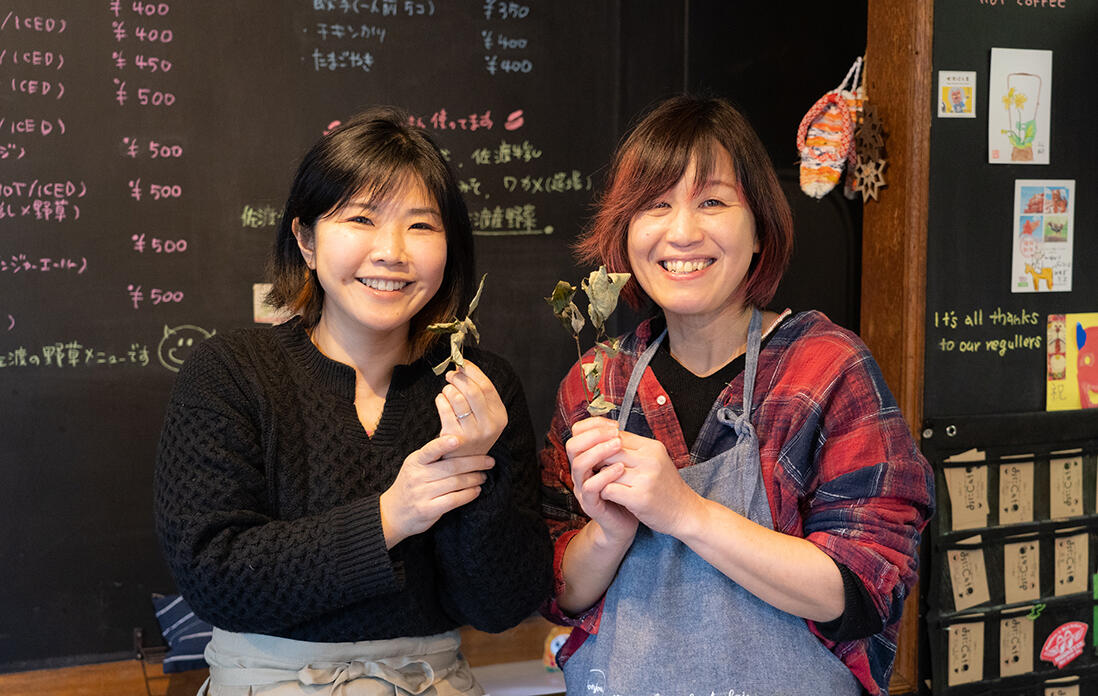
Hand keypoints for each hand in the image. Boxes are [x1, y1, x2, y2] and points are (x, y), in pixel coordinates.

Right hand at [380, 435, 493, 547]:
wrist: (392, 514)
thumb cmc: (410, 486)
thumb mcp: (414, 467)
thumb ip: (432, 457)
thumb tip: (458, 439)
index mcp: (415, 461)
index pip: (430, 450)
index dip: (443, 444)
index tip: (459, 439)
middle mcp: (417, 476)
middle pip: (451, 467)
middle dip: (474, 462)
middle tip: (490, 461)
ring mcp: (422, 494)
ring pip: (455, 483)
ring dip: (474, 478)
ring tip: (484, 476)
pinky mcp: (427, 509)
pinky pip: (454, 500)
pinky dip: (468, 494)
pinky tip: (476, 491)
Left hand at [436, 360, 506, 457]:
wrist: (463, 462)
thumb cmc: (472, 431)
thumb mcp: (485, 415)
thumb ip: (479, 393)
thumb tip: (463, 366)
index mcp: (500, 416)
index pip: (487, 386)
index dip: (472, 371)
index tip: (462, 363)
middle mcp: (489, 425)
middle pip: (473, 391)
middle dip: (458, 378)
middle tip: (450, 375)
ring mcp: (473, 433)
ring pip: (458, 398)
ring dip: (448, 389)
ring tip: (446, 391)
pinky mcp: (455, 438)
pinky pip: (445, 409)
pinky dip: (440, 399)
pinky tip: (441, 400)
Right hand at [565, 417, 637, 549]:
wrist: (627, 522)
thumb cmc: (625, 490)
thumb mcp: (621, 464)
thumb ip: (615, 448)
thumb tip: (618, 426)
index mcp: (586, 459)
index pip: (577, 434)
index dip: (593, 424)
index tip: (615, 425)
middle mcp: (581, 472)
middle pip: (572, 445)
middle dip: (593, 435)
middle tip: (615, 433)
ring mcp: (583, 488)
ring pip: (578, 465)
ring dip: (598, 451)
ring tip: (618, 445)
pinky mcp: (591, 504)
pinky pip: (589, 487)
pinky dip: (604, 476)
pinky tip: (620, 469)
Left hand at [599, 430, 699, 536]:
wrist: (686, 513)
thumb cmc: (666, 487)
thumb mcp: (655, 461)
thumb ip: (634, 450)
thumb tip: (606, 439)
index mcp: (652, 447)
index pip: (617, 436)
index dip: (602, 445)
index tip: (595, 455)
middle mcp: (650, 460)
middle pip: (610, 451)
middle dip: (597, 460)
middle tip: (593, 469)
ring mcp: (646, 479)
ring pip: (607, 470)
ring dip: (600, 477)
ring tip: (599, 482)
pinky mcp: (640, 498)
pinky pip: (609, 489)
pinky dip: (604, 492)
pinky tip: (607, 496)